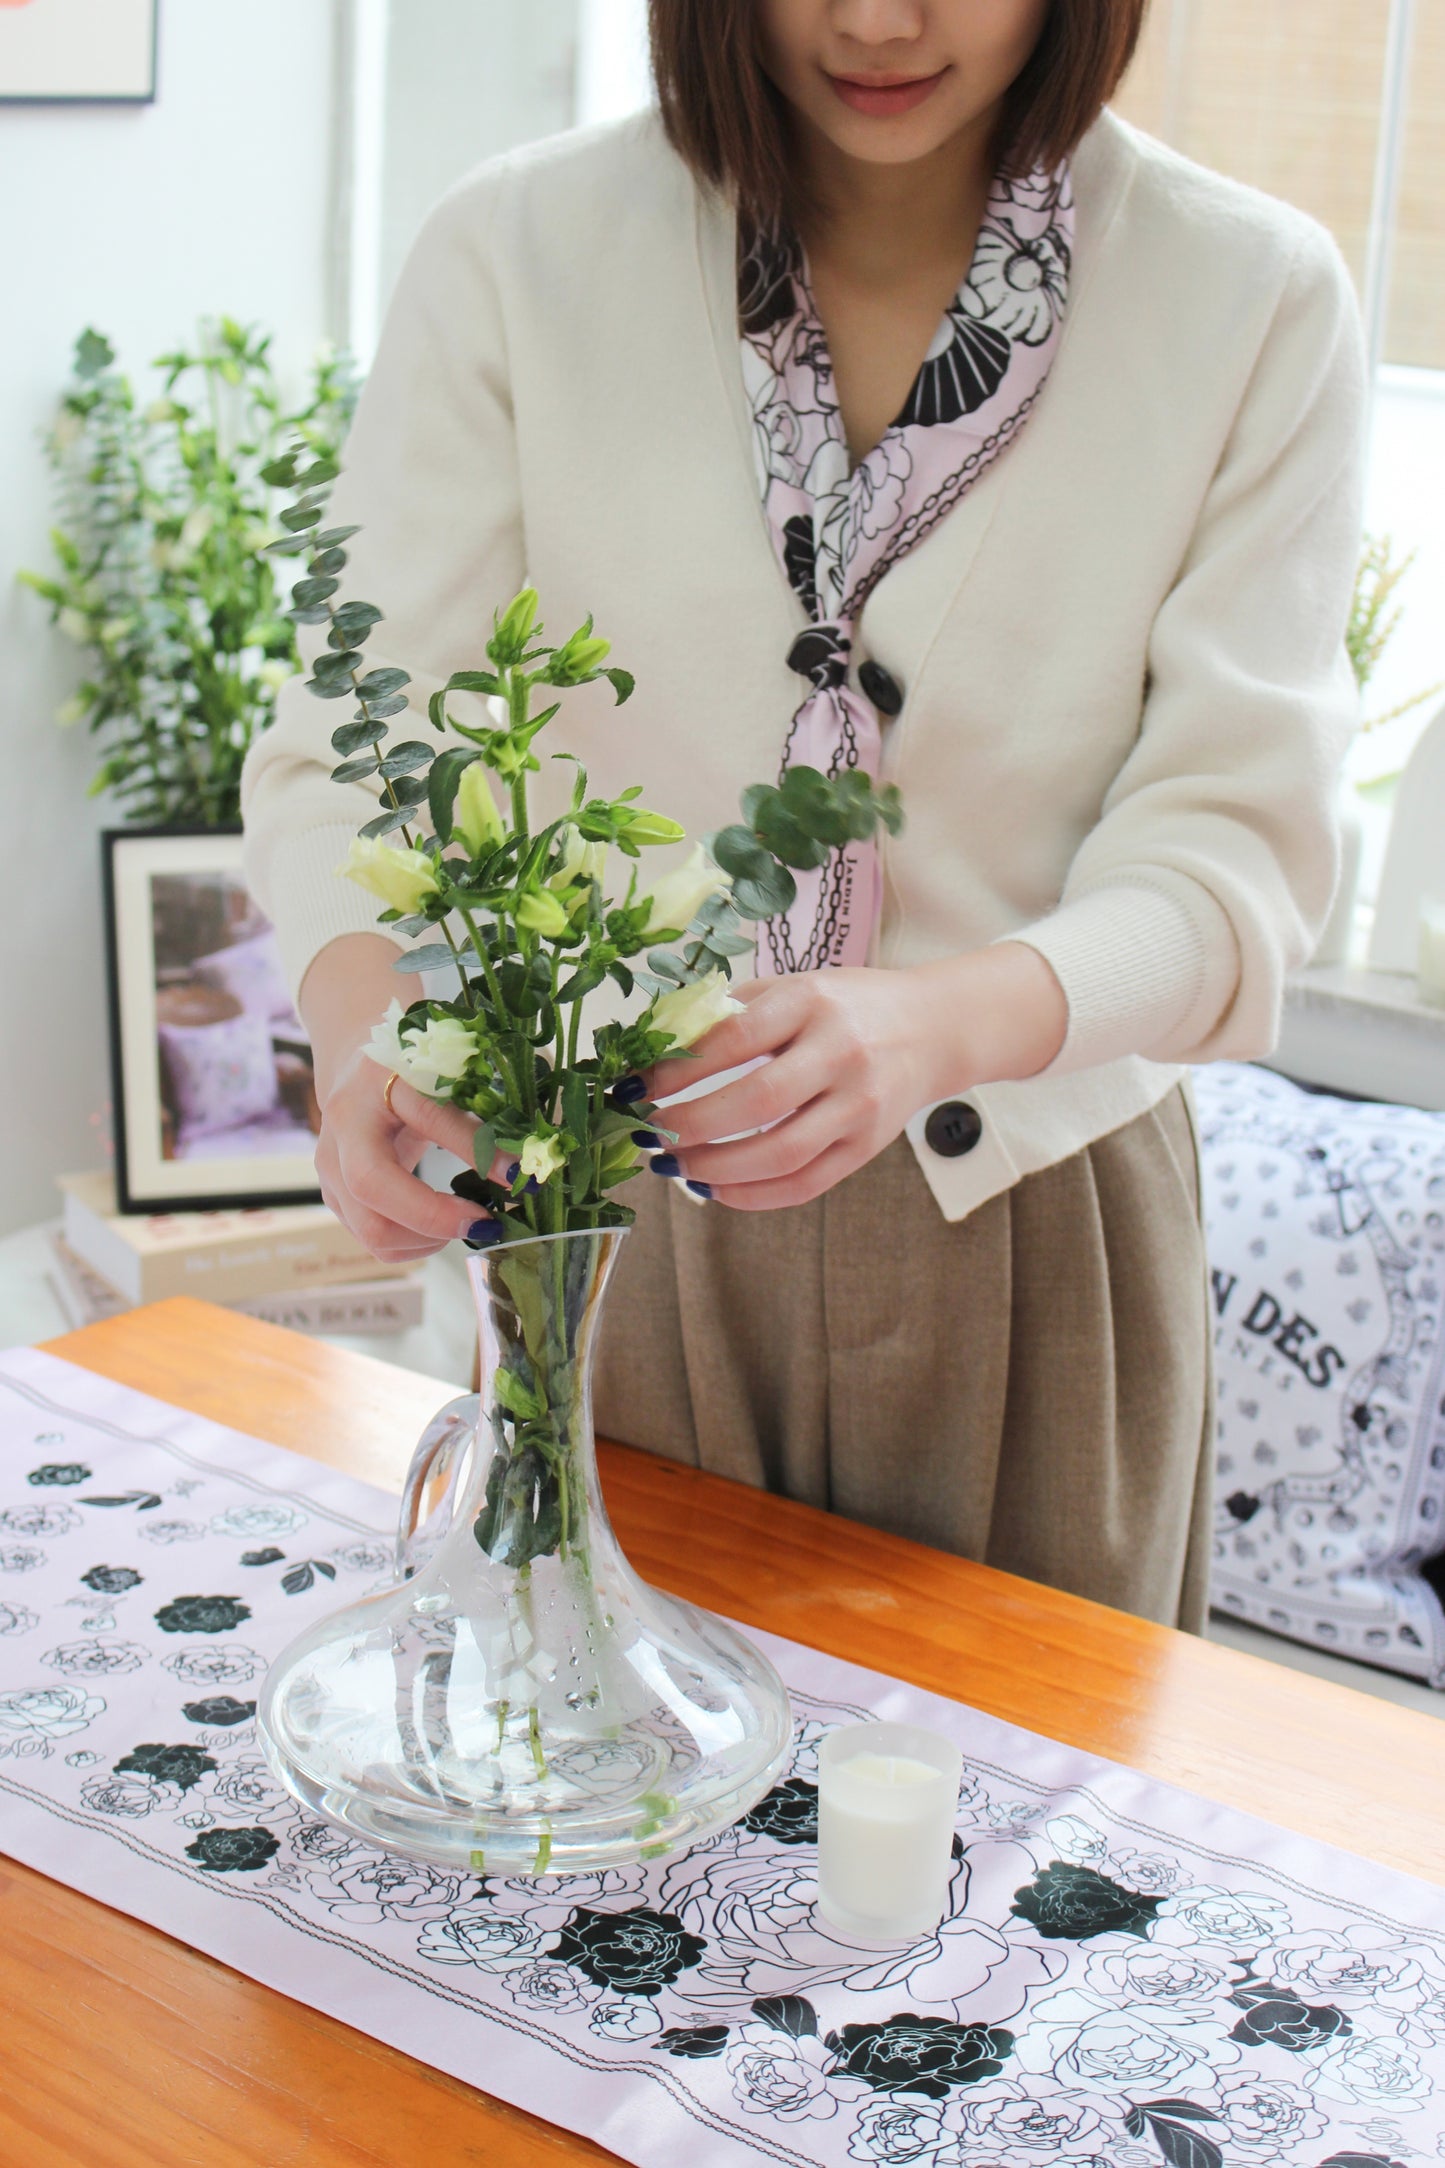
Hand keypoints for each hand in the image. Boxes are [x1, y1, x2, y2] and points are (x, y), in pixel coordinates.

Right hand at [301, 934, 493, 1260]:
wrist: (355, 1064)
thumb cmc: (413, 1064)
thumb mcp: (448, 1071)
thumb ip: (483, 1108)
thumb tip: (534, 1160)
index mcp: (378, 1078)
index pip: (428, 1117)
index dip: (477, 1150)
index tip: (520, 1178)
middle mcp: (344, 1125)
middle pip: (371, 1185)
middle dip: (434, 1216)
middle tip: (486, 1222)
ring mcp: (330, 1166)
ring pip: (371, 1227)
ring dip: (428, 1238)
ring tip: (470, 1223)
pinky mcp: (335, 1195)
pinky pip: (372, 1240)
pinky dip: (415, 1245)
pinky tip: (444, 1228)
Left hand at [647, 943, 1066, 1211]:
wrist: (933, 1029)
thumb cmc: (849, 1006)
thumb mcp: (795, 987)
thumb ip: (733, 1013)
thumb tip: (656, 1050)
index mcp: (812, 1001)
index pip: (734, 1038)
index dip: (678, 1069)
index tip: (637, 1088)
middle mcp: (841, 1052)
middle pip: (756, 1101)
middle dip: (690, 1125)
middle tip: (650, 1134)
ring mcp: (860, 1105)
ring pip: (780, 1153)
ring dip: (715, 1167)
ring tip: (676, 1165)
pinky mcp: (868, 1146)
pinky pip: (805, 1184)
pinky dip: (753, 1195)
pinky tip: (716, 1189)